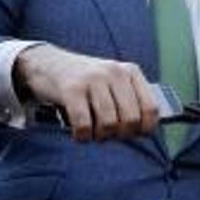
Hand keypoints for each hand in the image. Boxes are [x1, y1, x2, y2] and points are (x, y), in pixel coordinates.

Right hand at [14, 44, 158, 141]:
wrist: (48, 63)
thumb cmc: (87, 82)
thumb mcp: (113, 83)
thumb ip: (131, 101)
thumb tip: (145, 131)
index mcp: (131, 72)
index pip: (151, 108)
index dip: (145, 128)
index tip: (136, 134)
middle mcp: (114, 73)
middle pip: (131, 119)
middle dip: (121, 135)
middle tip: (110, 134)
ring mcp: (93, 79)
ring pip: (109, 123)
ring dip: (101, 136)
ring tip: (94, 133)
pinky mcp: (71, 89)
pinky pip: (84, 124)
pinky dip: (83, 136)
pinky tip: (80, 134)